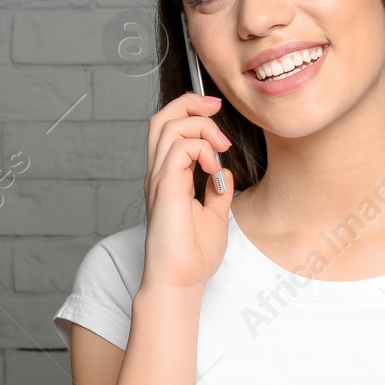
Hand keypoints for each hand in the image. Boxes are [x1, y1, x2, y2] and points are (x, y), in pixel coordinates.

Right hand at [141, 91, 234, 291]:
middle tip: (217, 108)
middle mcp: (158, 174)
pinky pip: (179, 149)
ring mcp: (159, 179)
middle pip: (161, 118)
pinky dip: (201, 149)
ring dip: (201, 128)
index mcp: (167, 177)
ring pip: (169, 127)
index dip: (191, 111)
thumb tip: (225, 173)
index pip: (169, 128)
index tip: (218, 113)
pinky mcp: (165, 188)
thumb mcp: (214, 216)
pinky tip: (214, 168)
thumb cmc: (193, 256)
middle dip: (190, 103)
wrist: (181, 281)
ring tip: (221, 148)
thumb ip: (217, 192)